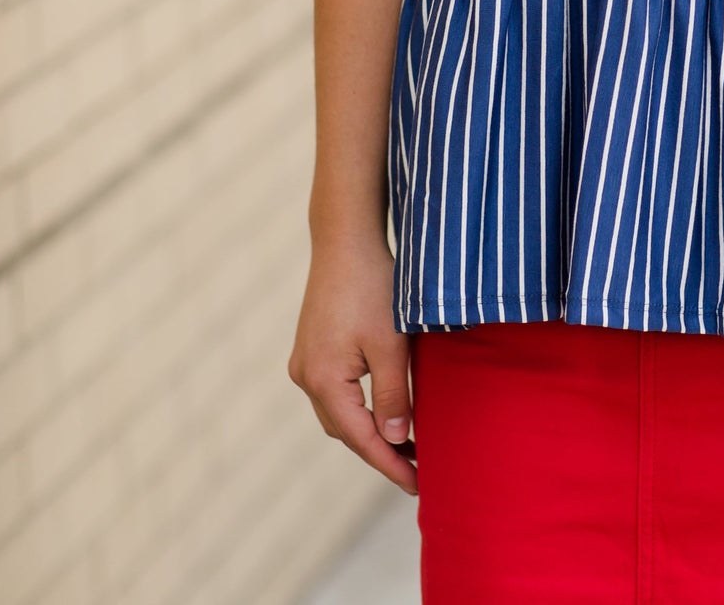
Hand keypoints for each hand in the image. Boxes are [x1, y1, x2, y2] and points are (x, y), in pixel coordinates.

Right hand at [288, 234, 416, 495]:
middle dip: (380, 450)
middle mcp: (305, 376)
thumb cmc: (373, 287)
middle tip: (418, 467)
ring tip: (407, 441)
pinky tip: (383, 406)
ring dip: (369, 428)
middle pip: (346, 430)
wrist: (346, 240)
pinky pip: (335, 392)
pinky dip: (359, 405)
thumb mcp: (392, 345)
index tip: (418, 484)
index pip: (361, 438)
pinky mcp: (311, 348)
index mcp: (322, 381)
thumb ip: (394, 396)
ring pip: (339, 412)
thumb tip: (398, 440)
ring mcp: (305, 362)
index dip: (391, 463)